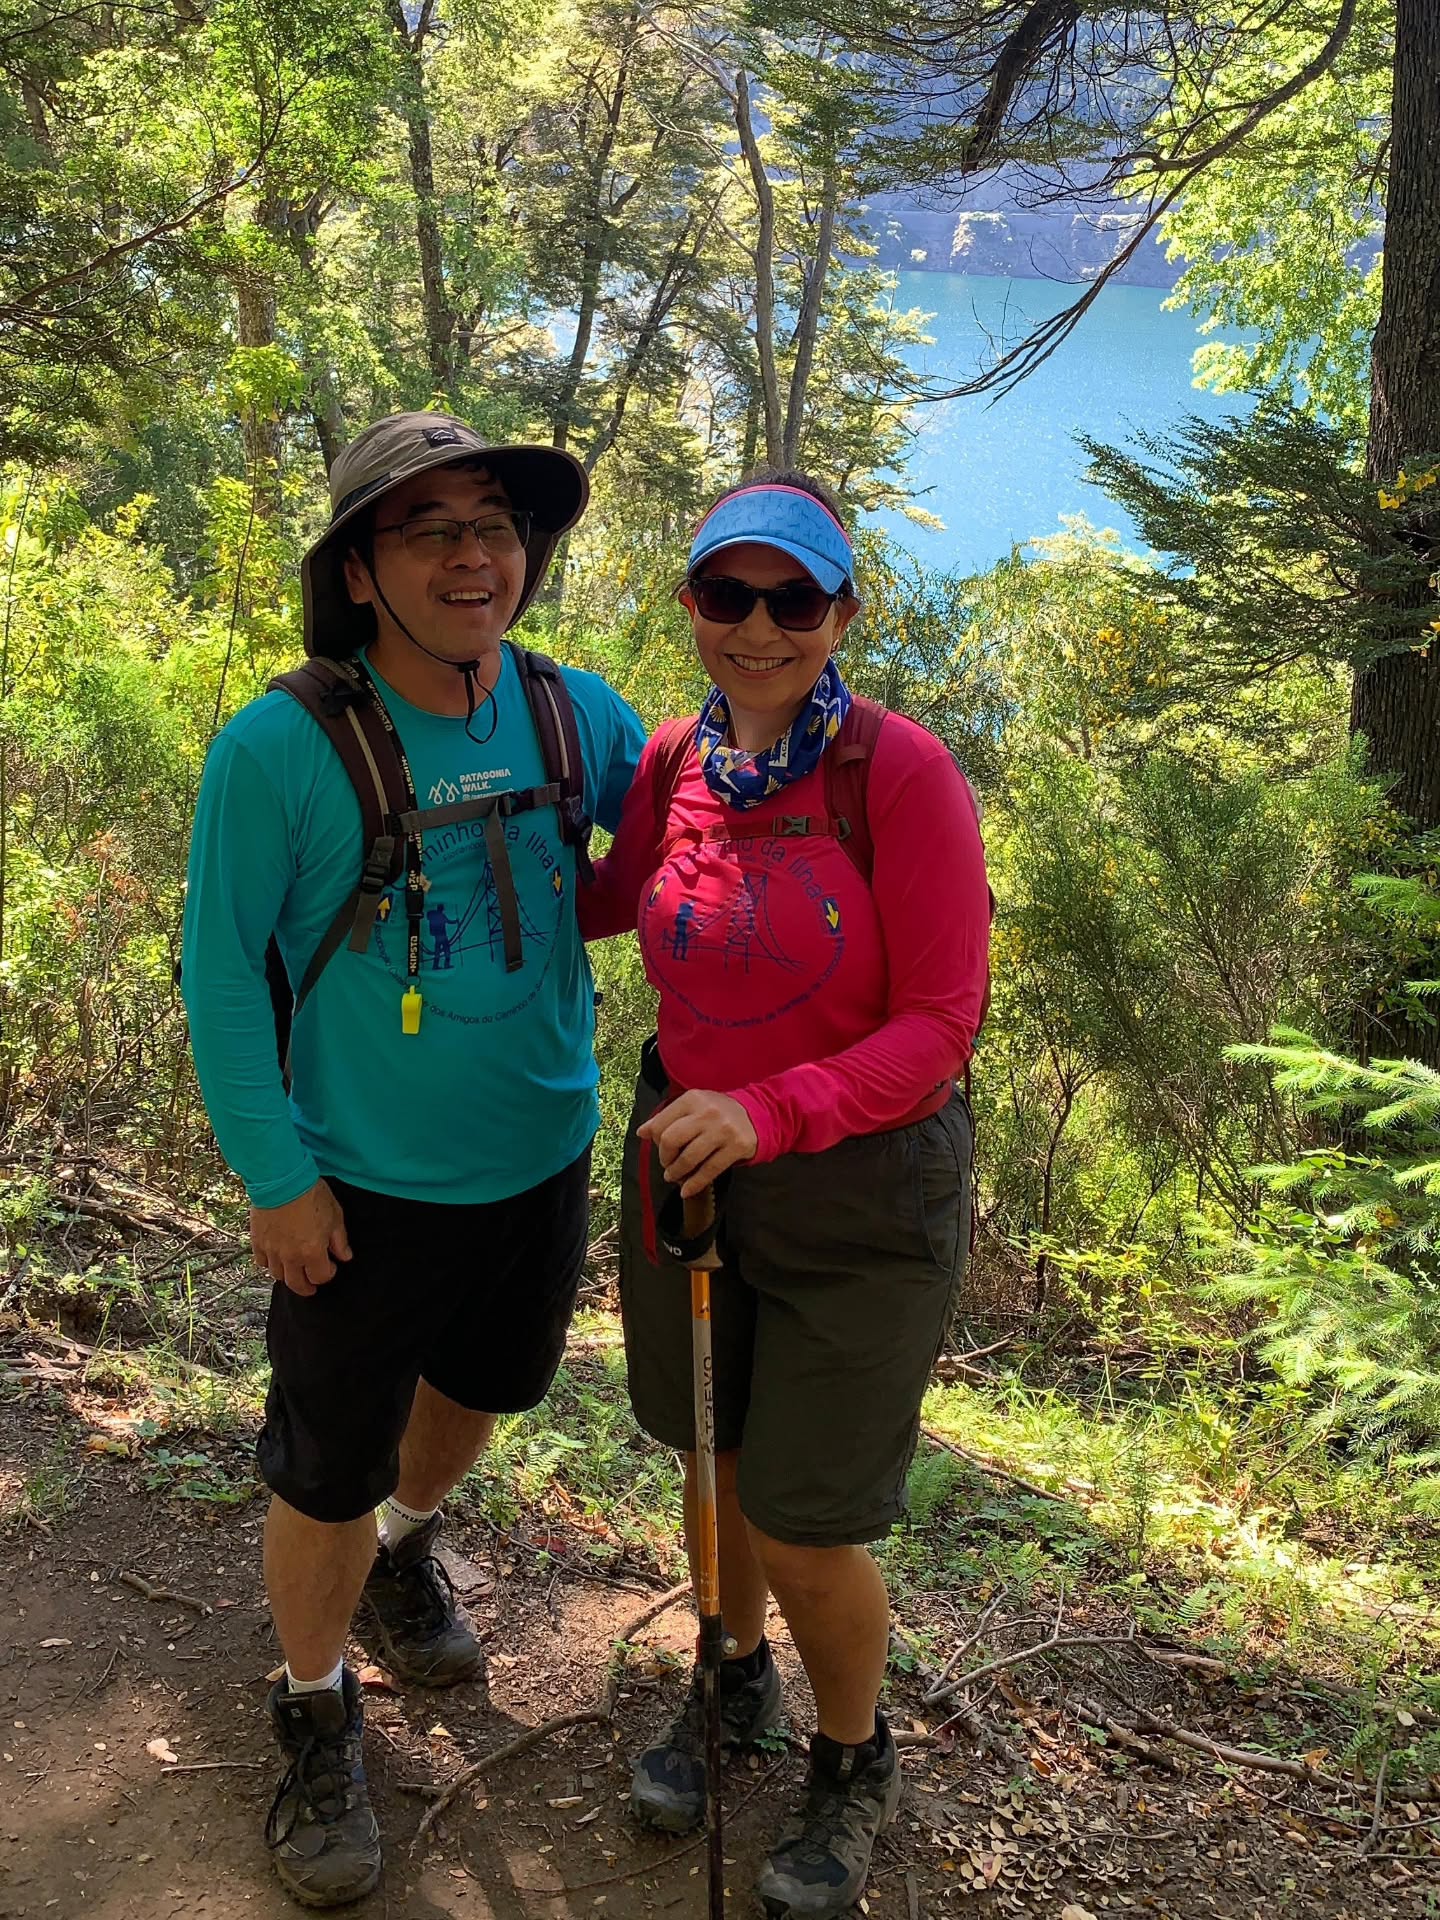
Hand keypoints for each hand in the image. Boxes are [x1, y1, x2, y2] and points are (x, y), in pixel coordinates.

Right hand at [250, 1179, 352, 1296]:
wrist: (281, 1179)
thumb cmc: (310, 1194)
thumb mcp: (335, 1215)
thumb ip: (339, 1240)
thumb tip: (344, 1256)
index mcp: (312, 1252)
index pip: (320, 1277)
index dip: (328, 1274)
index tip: (331, 1266)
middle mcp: (290, 1257)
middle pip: (296, 1284)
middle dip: (306, 1288)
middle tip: (311, 1286)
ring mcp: (271, 1250)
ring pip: (277, 1275)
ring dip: (288, 1275)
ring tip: (294, 1269)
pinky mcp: (257, 1241)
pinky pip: (261, 1262)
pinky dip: (269, 1263)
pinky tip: (276, 1257)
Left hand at [638, 1090, 757, 1197]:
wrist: (756, 1114)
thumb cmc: (717, 1112)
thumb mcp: (693, 1106)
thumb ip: (667, 1117)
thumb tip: (642, 1132)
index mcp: (692, 1099)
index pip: (661, 1124)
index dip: (655, 1141)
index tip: (659, 1148)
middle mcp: (707, 1113)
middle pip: (671, 1140)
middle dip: (664, 1157)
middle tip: (667, 1164)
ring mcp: (723, 1130)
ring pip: (689, 1158)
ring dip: (676, 1172)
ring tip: (673, 1176)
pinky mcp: (736, 1147)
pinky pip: (709, 1170)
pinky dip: (694, 1184)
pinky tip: (686, 1190)